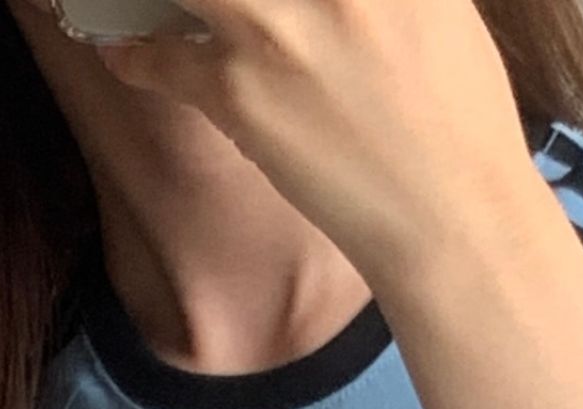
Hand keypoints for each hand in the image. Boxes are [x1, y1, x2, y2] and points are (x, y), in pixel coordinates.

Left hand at [93, 0, 550, 300]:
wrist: (449, 212)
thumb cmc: (456, 113)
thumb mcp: (433, 4)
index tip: (261, 0)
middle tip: (206, 7)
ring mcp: (275, 25)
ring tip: (126, 0)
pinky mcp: (238, 91)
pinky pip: (159, 57)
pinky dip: (134, 54)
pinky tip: (127, 52)